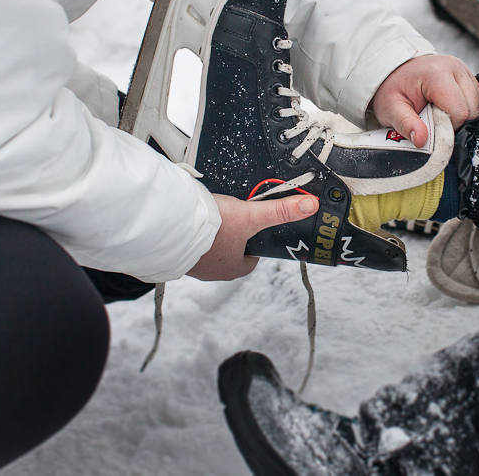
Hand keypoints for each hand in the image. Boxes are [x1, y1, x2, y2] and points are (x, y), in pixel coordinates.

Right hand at [187, 193, 318, 280]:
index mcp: (232, 268)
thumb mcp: (251, 215)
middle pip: (230, 254)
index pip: (251, 261)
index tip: (255, 231)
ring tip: (213, 216)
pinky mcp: (176, 252)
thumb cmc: (209, 226)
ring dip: (212, 235)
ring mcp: (192, 263)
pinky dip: (193, 233)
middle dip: (233, 237)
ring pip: (209, 249)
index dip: (255, 246)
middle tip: (234, 218)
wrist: (170, 223)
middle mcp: (212, 271)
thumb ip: (279, 211)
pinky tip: (193, 219)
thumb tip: (308, 207)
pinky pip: (189, 244)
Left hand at [371, 55, 478, 147]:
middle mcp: (455, 67)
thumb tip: (421, 140)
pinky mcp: (468, 75)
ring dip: (462, 116)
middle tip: (435, 120)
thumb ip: (406, 124)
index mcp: (436, 74)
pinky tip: (448, 108)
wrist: (394, 72)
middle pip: (472, 109)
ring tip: (440, 113)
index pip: (459, 111)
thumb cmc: (393, 89)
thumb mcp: (390, 109)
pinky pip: (477, 99)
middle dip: (456, 122)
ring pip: (478, 104)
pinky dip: (465, 108)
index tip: (431, 126)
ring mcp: (464, 69)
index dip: (448, 127)